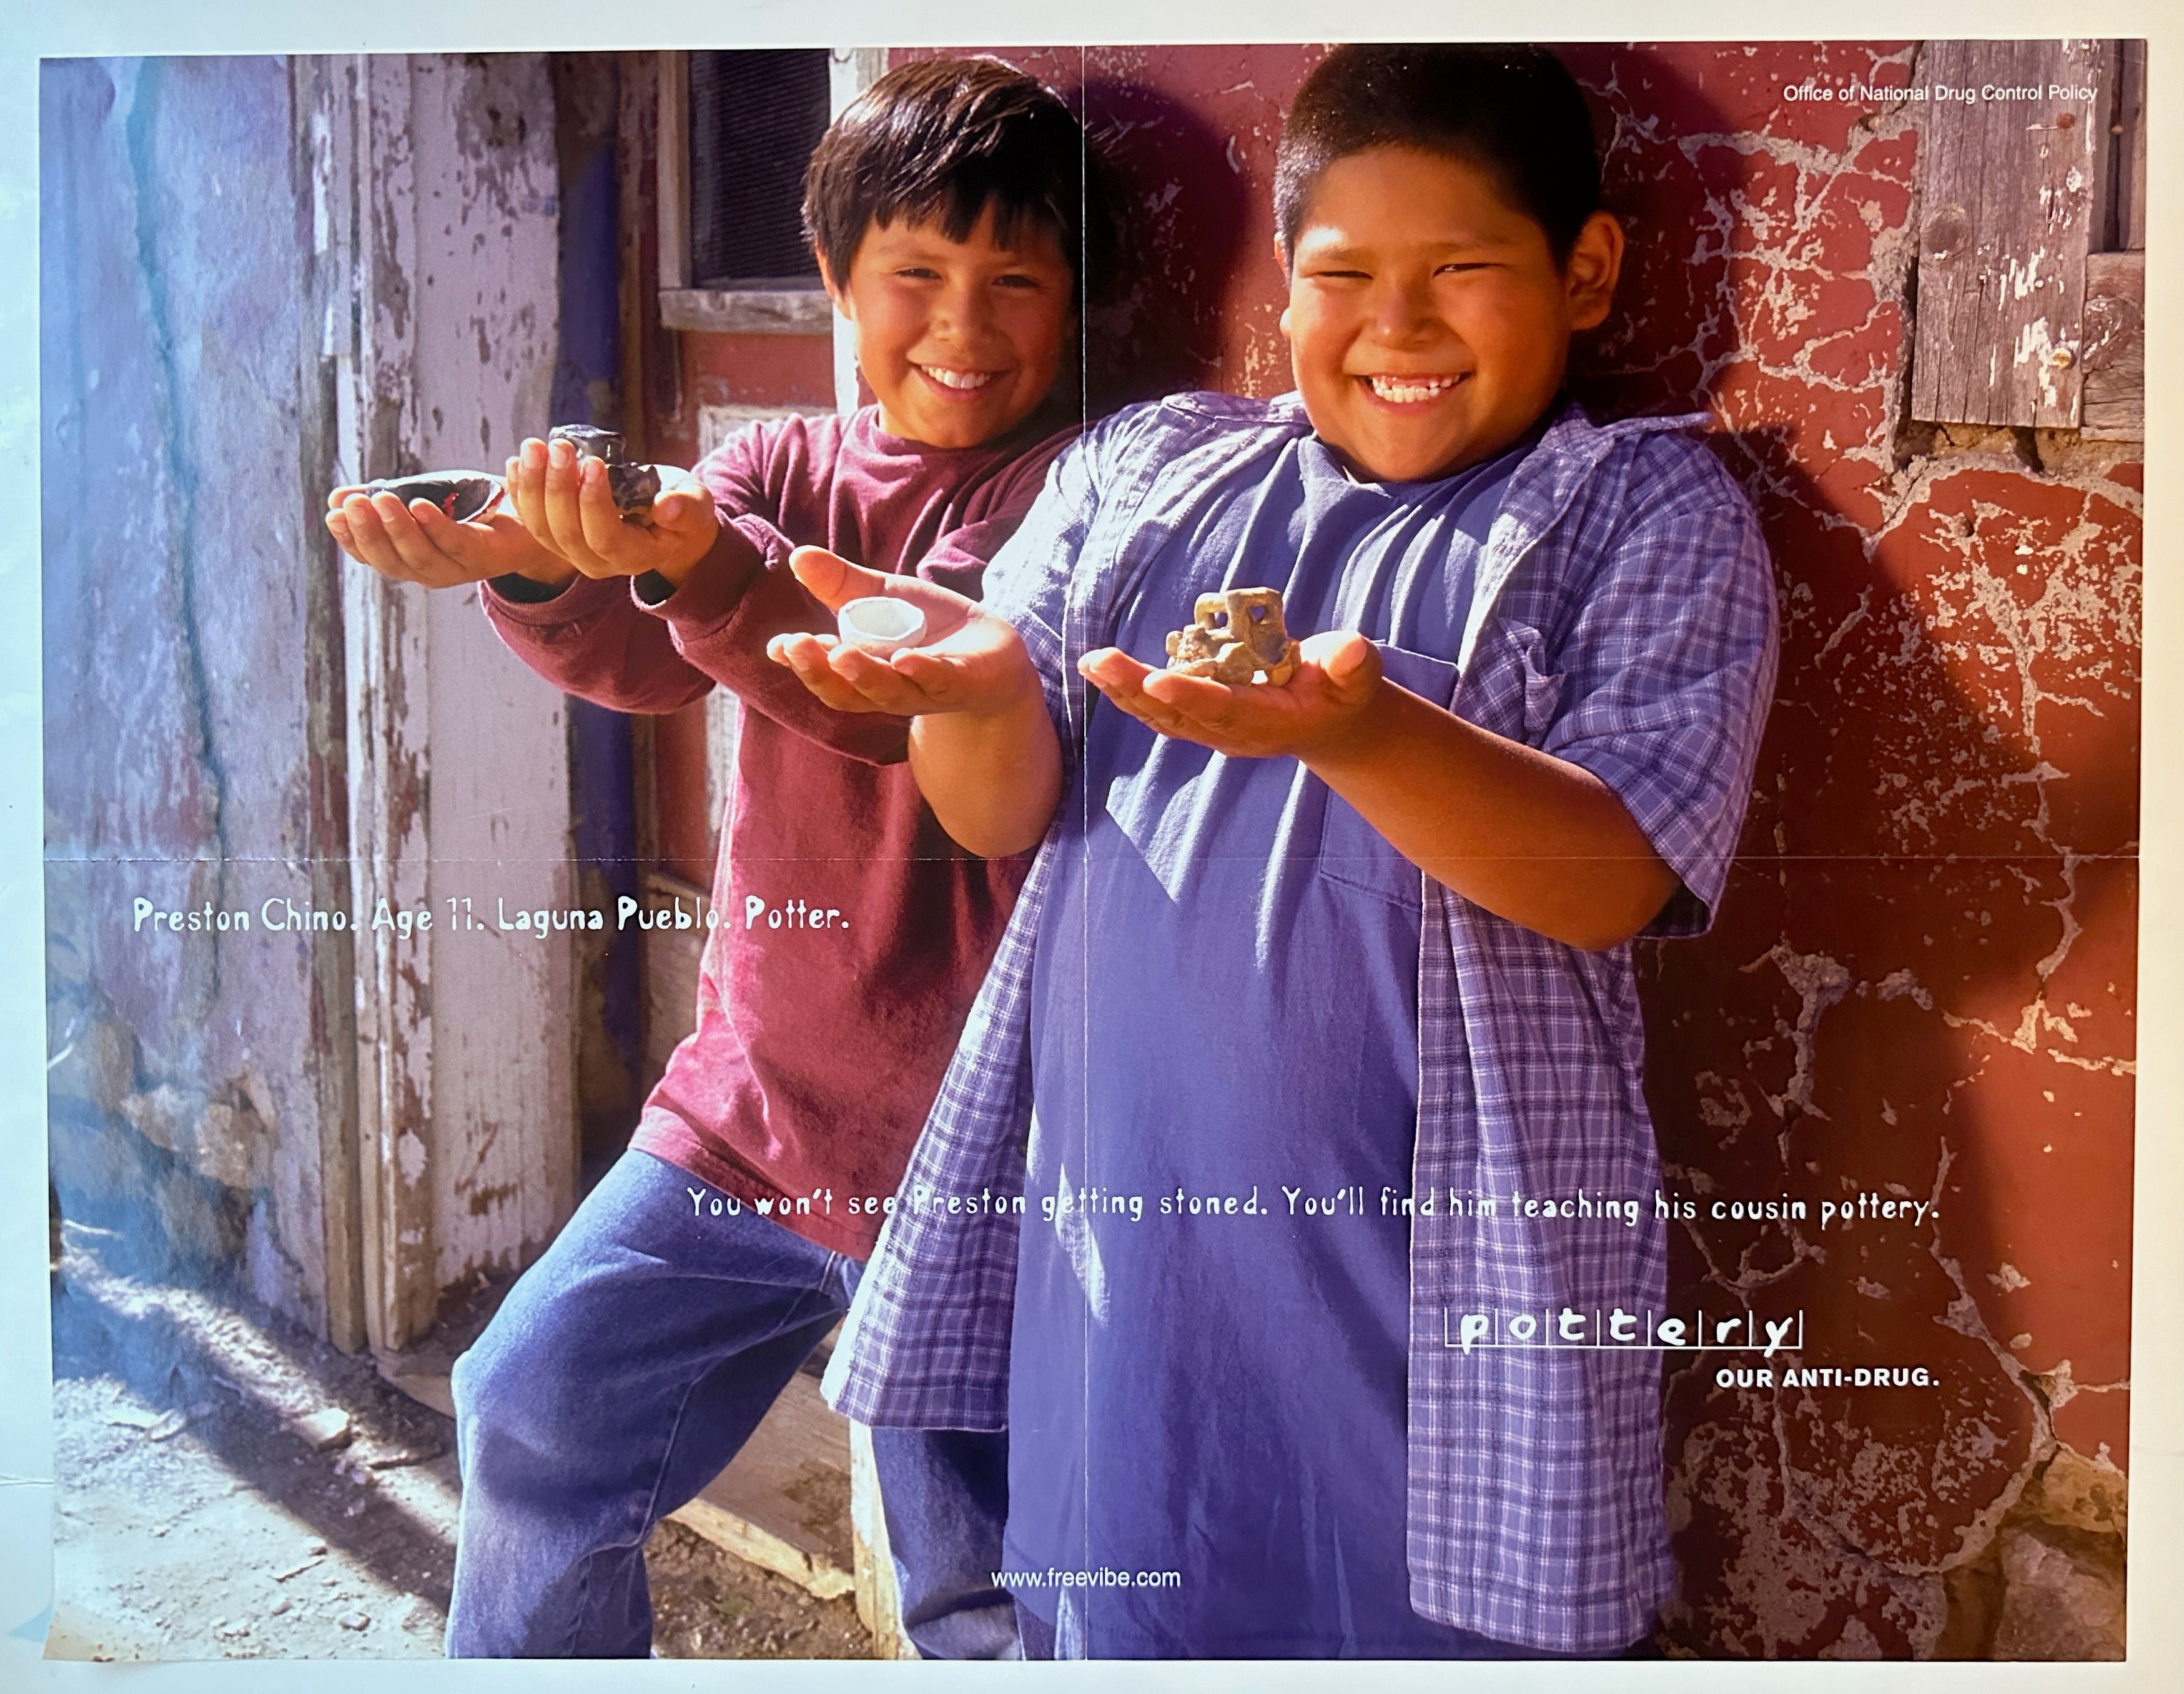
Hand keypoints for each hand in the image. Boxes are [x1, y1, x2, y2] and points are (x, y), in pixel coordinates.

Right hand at [326, 485, 574, 589]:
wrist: (530, 517)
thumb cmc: (470, 509)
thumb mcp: (419, 499)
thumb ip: (380, 501)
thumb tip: (335, 500)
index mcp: (411, 560)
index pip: (373, 557)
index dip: (352, 539)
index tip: (333, 516)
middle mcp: (432, 571)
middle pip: (392, 561)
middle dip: (369, 532)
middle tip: (353, 504)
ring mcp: (460, 567)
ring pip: (420, 555)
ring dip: (397, 528)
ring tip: (380, 500)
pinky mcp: (486, 554)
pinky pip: (456, 544)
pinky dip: (436, 527)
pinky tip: (420, 506)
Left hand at [505, 436, 717, 583]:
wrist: (666, 520)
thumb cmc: (683, 509)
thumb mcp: (696, 505)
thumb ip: (687, 508)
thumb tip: (668, 507)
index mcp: (635, 556)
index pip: (605, 537)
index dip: (594, 504)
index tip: (593, 464)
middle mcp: (598, 562)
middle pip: (566, 533)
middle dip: (557, 488)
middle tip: (559, 447)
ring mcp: (573, 552)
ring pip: (541, 528)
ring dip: (533, 486)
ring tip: (534, 447)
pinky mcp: (557, 536)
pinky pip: (529, 519)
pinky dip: (519, 491)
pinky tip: (515, 462)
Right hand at [767, 547, 1041, 718]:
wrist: (993, 653)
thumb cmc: (928, 630)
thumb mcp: (883, 598)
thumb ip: (842, 583)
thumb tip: (798, 555)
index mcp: (862, 668)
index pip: (822, 671)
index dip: (799, 661)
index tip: (777, 646)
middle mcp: (886, 687)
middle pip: (846, 688)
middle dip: (819, 670)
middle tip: (798, 647)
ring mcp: (923, 689)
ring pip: (888, 691)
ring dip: (864, 675)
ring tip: (842, 654)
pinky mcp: (962, 684)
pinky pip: (939, 681)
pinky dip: (922, 671)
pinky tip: (906, 659)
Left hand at [1079, 629, 1384, 761]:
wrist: (1330, 721)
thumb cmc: (1343, 690)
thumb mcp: (1356, 674)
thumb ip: (1351, 663)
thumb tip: (1348, 650)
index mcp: (1266, 721)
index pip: (1222, 709)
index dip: (1189, 695)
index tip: (1155, 678)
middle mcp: (1231, 732)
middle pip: (1177, 714)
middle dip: (1136, 688)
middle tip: (1098, 661)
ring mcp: (1213, 731)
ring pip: (1160, 716)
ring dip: (1123, 691)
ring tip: (1091, 663)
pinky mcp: (1202, 720)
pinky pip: (1159, 711)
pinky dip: (1131, 693)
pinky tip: (1104, 672)